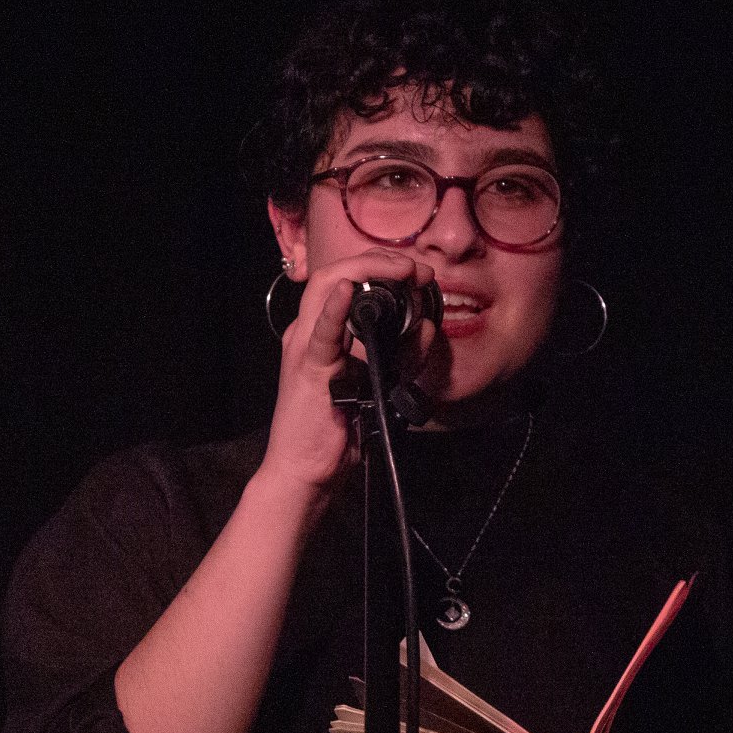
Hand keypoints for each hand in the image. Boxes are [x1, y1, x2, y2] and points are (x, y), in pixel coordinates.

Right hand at [258, 248, 436, 493]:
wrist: (305, 472)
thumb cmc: (336, 432)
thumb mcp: (381, 384)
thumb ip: (403, 356)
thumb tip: (428, 327)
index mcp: (322, 332)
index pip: (347, 279)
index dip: (382, 265)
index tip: (418, 272)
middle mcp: (309, 332)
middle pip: (337, 273)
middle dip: (380, 261)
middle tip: (417, 269)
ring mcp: (304, 347)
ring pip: (324, 288)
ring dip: (365, 271)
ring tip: (401, 270)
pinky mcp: (308, 370)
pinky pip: (320, 333)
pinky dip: (333, 309)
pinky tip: (347, 291)